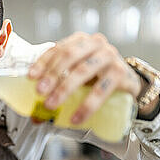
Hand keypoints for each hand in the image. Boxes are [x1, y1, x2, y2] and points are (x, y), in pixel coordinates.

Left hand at [28, 32, 142, 123]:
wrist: (129, 83)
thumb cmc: (98, 78)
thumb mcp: (77, 78)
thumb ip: (57, 91)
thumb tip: (36, 115)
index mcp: (80, 41)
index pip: (58, 48)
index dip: (43, 62)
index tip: (31, 77)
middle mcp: (95, 44)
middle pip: (69, 56)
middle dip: (52, 75)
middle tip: (40, 92)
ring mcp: (110, 56)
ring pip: (83, 70)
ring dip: (64, 89)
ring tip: (52, 104)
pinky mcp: (121, 73)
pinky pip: (102, 89)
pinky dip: (87, 105)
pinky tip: (76, 117)